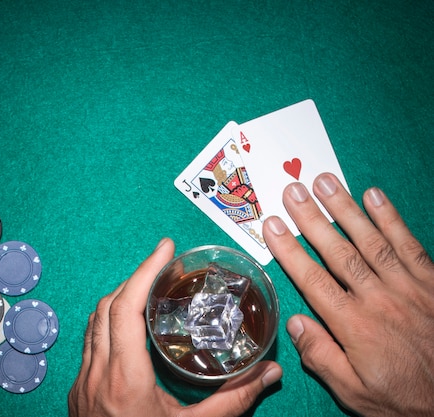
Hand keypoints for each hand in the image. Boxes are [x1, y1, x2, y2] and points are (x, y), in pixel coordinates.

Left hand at [68, 238, 282, 416]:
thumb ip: (233, 403)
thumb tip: (270, 374)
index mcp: (124, 379)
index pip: (125, 308)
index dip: (144, 271)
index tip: (164, 248)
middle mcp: (96, 375)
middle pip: (106, 307)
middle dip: (135, 279)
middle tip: (163, 266)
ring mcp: (82, 383)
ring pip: (93, 323)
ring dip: (119, 299)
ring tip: (149, 289)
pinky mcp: (78, 392)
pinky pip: (90, 343)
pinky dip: (109, 323)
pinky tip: (130, 329)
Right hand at [262, 173, 433, 415]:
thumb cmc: (403, 397)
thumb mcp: (354, 391)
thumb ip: (322, 357)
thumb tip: (294, 322)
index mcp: (355, 326)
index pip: (313, 280)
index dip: (290, 250)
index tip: (272, 225)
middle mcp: (378, 298)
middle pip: (339, 251)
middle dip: (313, 218)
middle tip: (292, 190)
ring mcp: (408, 286)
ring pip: (371, 240)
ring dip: (346, 208)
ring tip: (325, 181)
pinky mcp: (432, 281)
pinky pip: (409, 244)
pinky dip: (392, 218)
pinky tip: (374, 195)